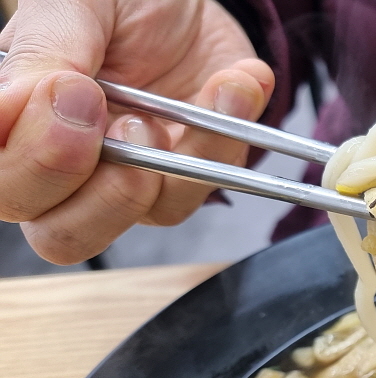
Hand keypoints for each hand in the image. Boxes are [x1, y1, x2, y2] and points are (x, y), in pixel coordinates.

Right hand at [0, 0, 274, 263]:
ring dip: (176, 161)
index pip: (5, 186)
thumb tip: (16, 106)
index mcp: (18, 127)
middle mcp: (67, 168)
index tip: (74, 97)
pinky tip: (234, 82)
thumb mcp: (71, 4)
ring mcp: (129, 178)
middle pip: (61, 236)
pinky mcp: (188, 175)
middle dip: (101, 191)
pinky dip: (227, 134)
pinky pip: (207, 185)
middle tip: (132, 122)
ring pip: (143, 219)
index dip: (34, 162)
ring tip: (187, 100)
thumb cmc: (117, 0)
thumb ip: (43, 52)